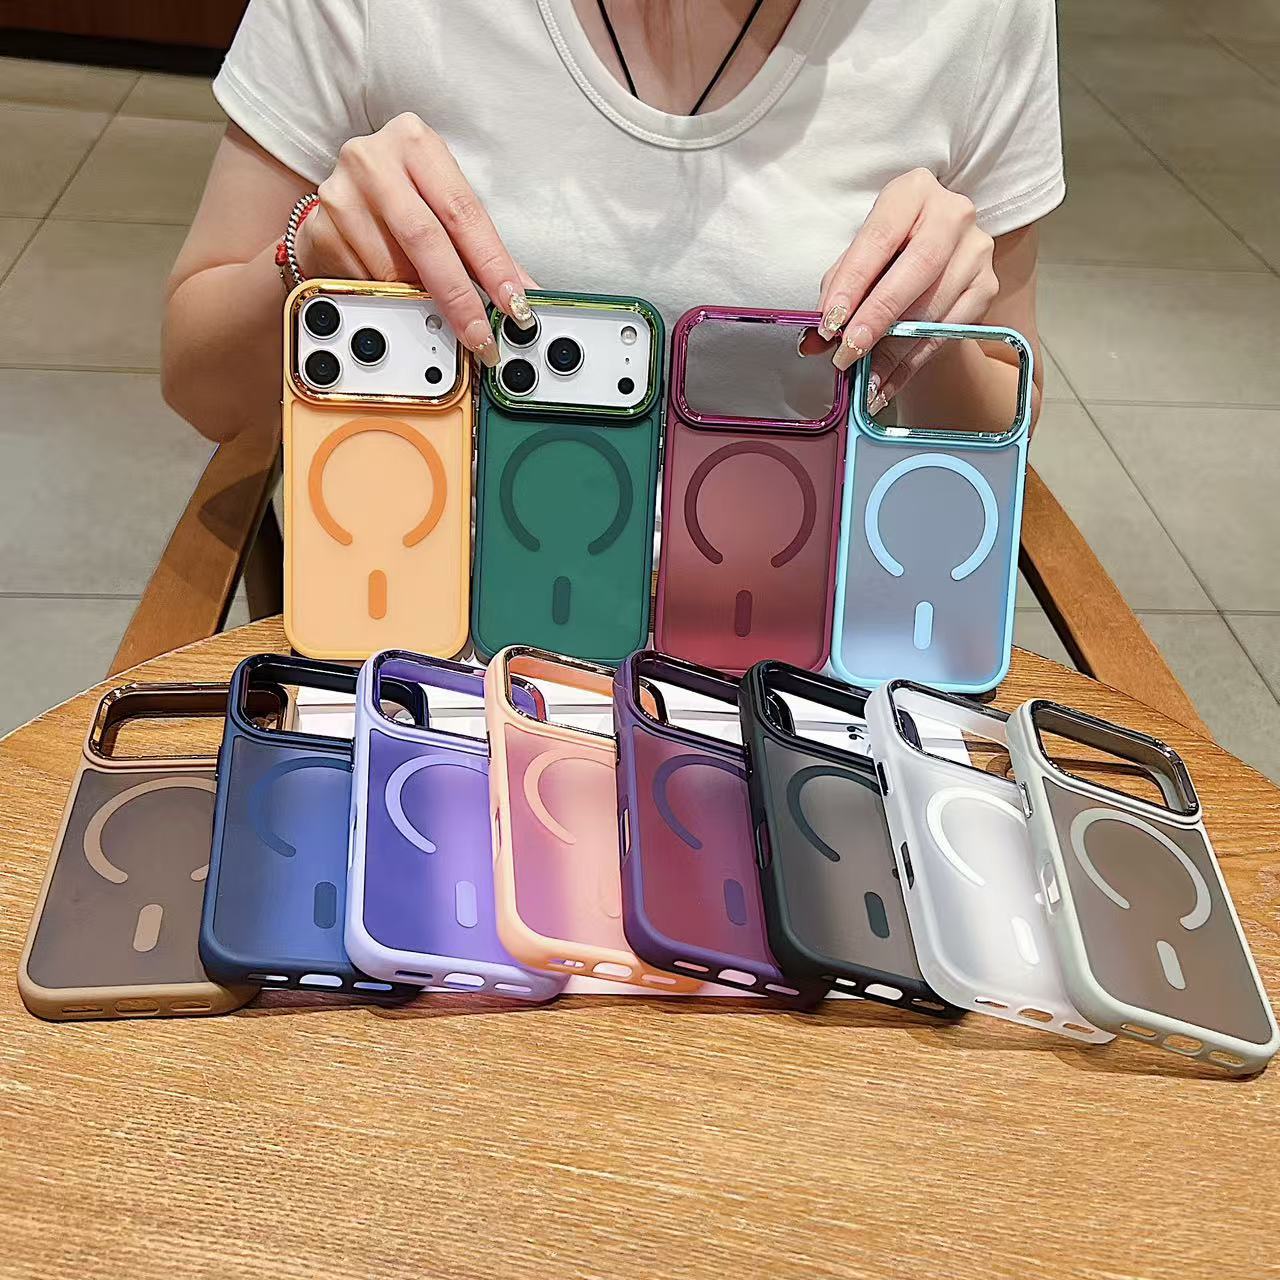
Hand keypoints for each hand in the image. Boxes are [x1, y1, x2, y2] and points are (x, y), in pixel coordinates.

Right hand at [294, 112, 534, 365]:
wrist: (340, 198)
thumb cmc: (402, 200)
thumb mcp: (443, 207)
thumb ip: (483, 249)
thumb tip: (524, 295)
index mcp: (415, 143)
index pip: (464, 212)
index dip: (493, 264)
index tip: (514, 304)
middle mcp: (373, 159)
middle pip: (426, 239)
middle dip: (459, 296)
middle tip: (480, 334)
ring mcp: (339, 192)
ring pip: (392, 268)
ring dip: (420, 299)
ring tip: (431, 307)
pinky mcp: (317, 228)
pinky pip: (365, 282)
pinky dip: (388, 298)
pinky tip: (393, 292)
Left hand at [813, 169, 997, 411]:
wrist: (934, 265)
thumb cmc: (887, 257)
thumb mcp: (858, 262)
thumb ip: (836, 294)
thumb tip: (813, 341)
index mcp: (912, 192)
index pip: (880, 238)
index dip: (853, 283)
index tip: (829, 323)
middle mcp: (952, 214)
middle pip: (917, 269)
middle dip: (878, 316)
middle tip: (848, 352)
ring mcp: (976, 250)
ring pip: (934, 306)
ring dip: (894, 349)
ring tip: (864, 378)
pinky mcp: (987, 286)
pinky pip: (948, 332)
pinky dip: (913, 362)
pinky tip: (887, 383)